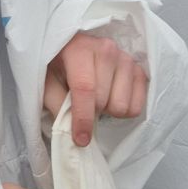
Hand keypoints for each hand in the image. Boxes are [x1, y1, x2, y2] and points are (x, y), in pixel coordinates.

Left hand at [43, 33, 148, 147]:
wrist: (76, 50)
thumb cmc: (59, 67)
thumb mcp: (48, 84)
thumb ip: (58, 106)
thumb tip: (73, 133)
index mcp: (80, 49)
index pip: (85, 88)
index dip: (83, 118)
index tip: (80, 140)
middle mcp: (107, 50)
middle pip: (104, 101)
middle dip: (92, 111)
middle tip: (83, 105)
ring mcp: (126, 59)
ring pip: (122, 106)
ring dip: (108, 110)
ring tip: (98, 99)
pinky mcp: (139, 70)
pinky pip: (137, 106)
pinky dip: (124, 109)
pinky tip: (112, 98)